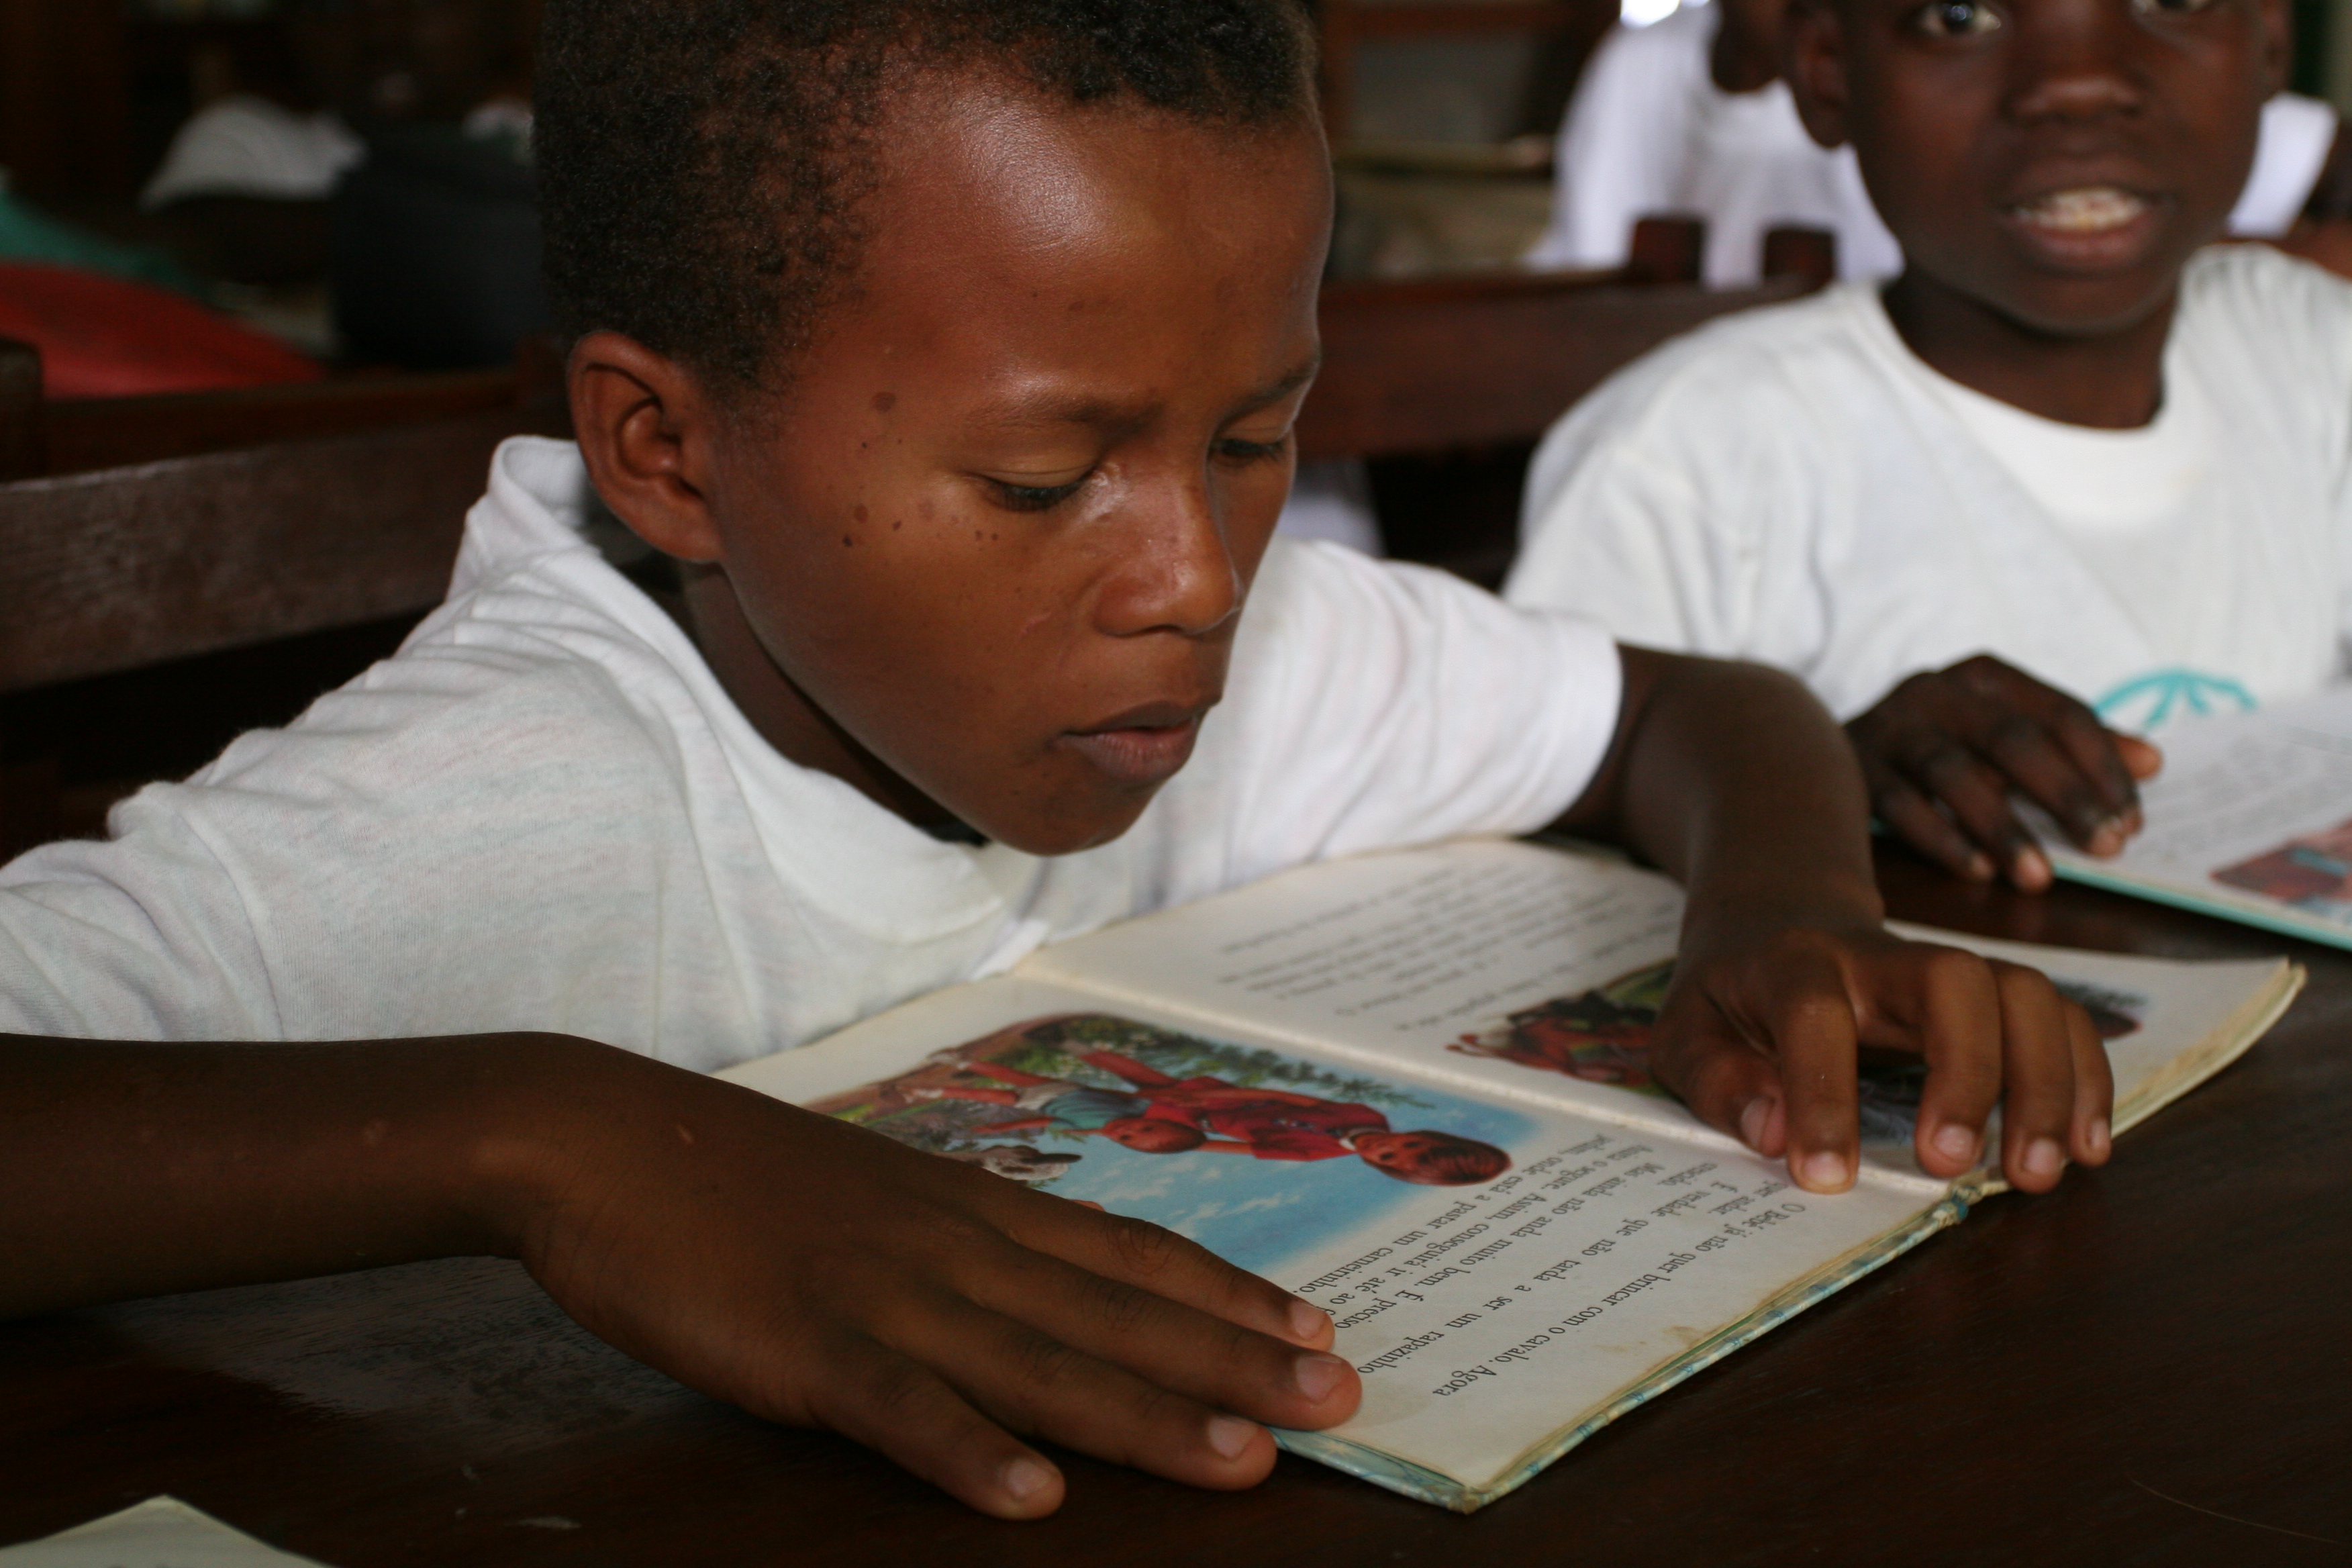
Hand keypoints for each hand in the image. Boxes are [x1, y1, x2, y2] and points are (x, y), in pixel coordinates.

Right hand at [487, 1043, 1359, 1518]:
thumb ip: (956, 1235)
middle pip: (1115, 1309)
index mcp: (970, 1206)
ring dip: (1145, 1414)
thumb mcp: (873, 1191)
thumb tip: (1035, 1277)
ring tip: (1244, 1459)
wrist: (602, 1138)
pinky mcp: (802, 1346)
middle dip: (1235, 1359)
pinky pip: (899, 1408)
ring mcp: (882, 1294)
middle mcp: (952, 1243)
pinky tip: (1033, 1496)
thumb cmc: (736, 1176)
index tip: (1320, 1327)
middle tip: (1342, 1398)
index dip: (1228, 1294)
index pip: (1127, 1252)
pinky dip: (967, 1451)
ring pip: (1037, 1361)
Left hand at [1646, 912, 2112, 1194]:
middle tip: (1952, 1166)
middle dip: (1967, 1073)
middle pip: (1953, 980)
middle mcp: (1880, 956)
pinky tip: (2086, 1148)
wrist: (1776, 922)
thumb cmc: (1730, 997)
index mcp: (1791, 963)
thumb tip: (1774, 1133)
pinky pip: (2061, 1017)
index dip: (1821, 1094)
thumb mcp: (1684, 1034)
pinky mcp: (1992, 994)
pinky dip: (2086, 1078)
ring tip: (2036, 1174)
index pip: (1813, 1012)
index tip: (1827, 1178)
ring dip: (2047, 1082)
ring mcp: (1945, 969)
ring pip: (2024, 992)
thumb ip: (1716, 1081)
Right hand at [1846, 654, 2162, 890]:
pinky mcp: (1853, 766)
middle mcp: (1935, 690)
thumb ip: (2072, 747)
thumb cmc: (1939, 748)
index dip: (2102, 766)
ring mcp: (1890, 726)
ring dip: (2004, 828)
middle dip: (2065, 796)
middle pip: (2012, 738)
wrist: (1820, 745)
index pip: (2060, 713)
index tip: (2133, 821)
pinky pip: (1901, 805)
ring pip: (1954, 773)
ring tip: (2041, 877)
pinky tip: (1977, 871)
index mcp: (1985, 677)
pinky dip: (1943, 839)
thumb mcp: (2004, 734)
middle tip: (2106, 848)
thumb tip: (2151, 762)